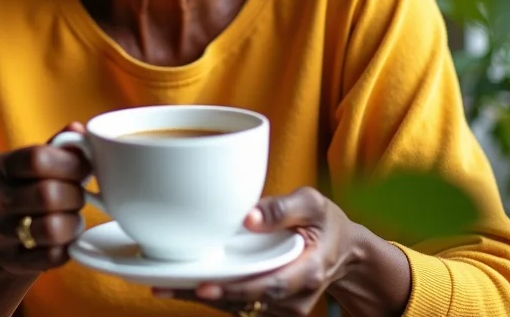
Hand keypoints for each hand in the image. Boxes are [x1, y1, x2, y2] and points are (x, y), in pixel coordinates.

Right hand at [0, 123, 91, 275]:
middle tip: (81, 195)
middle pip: (47, 194)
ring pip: (51, 228)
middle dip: (76, 195)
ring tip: (74, 216)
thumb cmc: (36, 185)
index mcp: (0, 166)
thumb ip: (63, 143)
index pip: (38, 158)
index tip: (85, 167)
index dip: (71, 162)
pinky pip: (53, 256)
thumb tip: (79, 131)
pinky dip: (68, 246)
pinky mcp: (10, 261)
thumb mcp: (45, 159)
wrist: (12, 230)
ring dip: (73, 222)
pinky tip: (65, 238)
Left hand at [153, 187, 357, 315]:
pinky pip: (243, 306)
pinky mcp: (274, 306)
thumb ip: (283, 207)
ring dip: (205, 299)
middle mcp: (296, 297)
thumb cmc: (326, 222)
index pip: (271, 285)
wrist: (344, 251)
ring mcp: (285, 306)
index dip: (237, 289)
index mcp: (308, 270)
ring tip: (165, 286)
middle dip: (208, 296)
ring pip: (241, 308)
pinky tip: (186, 286)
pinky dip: (216, 298)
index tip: (205, 285)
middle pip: (248, 302)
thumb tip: (249, 217)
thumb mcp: (313, 203)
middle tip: (169, 286)